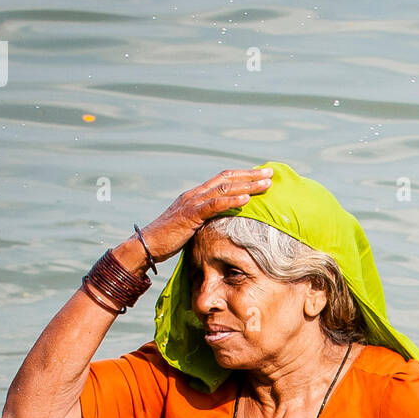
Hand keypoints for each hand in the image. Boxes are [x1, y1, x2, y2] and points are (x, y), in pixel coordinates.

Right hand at [138, 167, 274, 262]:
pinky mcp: (190, 215)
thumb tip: (224, 225)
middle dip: (250, 175)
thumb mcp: (193, 227)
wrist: (148, 245)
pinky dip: (231, 201)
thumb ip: (207, 221)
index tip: (262, 175)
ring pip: (224, 188)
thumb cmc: (170, 240)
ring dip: (247, 185)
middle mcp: (195, 194)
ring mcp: (192, 202)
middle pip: (227, 178)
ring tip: (266, 184)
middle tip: (270, 172)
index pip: (224, 180)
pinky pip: (214, 205)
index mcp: (196, 195)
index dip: (243, 175)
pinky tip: (247, 199)